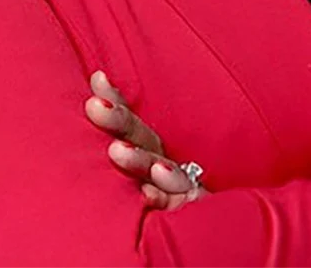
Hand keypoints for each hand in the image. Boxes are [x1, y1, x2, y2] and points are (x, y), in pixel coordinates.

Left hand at [85, 70, 209, 210]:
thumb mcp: (140, 171)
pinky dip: (166, 193)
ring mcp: (183, 184)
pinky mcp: (196, 207)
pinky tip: (146, 192)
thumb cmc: (165, 200)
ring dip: (138, 158)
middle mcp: (167, 164)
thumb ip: (123, 142)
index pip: (132, 123)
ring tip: (114, 151)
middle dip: (120, 120)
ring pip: (161, 166)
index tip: (97, 78)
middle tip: (94, 106)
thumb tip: (97, 87)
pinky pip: (183, 199)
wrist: (216, 232)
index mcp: (152, 152)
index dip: (116, 100)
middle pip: (144, 137)